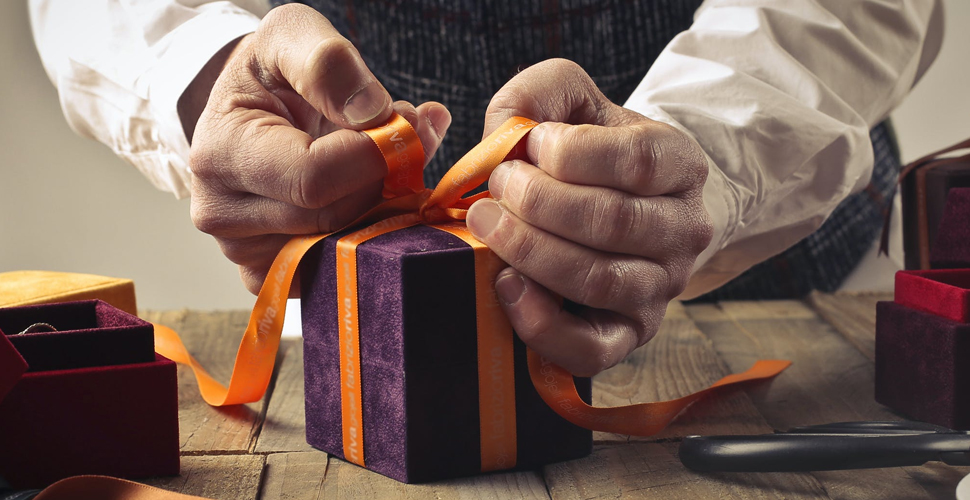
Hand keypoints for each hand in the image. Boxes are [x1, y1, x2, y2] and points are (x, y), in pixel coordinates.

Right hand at [185, 4, 450, 293]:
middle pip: (335, 217)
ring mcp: (244, 253)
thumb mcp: (291, 37)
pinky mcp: (270, 274)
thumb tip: (372, 113)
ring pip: (343, 246)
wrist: (245, 110)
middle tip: (405, 138)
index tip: (403, 123)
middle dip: (384, 178)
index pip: (315, 177)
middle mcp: (222, 215)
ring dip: (382, 206)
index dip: (374, 155)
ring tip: (383, 162)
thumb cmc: (269, 73)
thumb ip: (329, 64)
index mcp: (222, 154)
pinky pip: (336, 270)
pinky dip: (367, 236)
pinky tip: (367, 198)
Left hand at [467, 59, 712, 375]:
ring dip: (530, 252)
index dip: (572, 154)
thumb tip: (505, 133)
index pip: (638, 160)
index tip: (530, 145)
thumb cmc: (589, 152)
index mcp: (680, 165)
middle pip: (612, 222)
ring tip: (487, 226)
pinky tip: (507, 287)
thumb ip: (539, 94)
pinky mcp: (629, 334)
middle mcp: (683, 231)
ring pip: (598, 280)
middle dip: (537, 203)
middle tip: (495, 188)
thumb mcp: (572, 102)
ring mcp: (661, 288)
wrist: (622, 205)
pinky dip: (542, 325)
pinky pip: (591, 348)